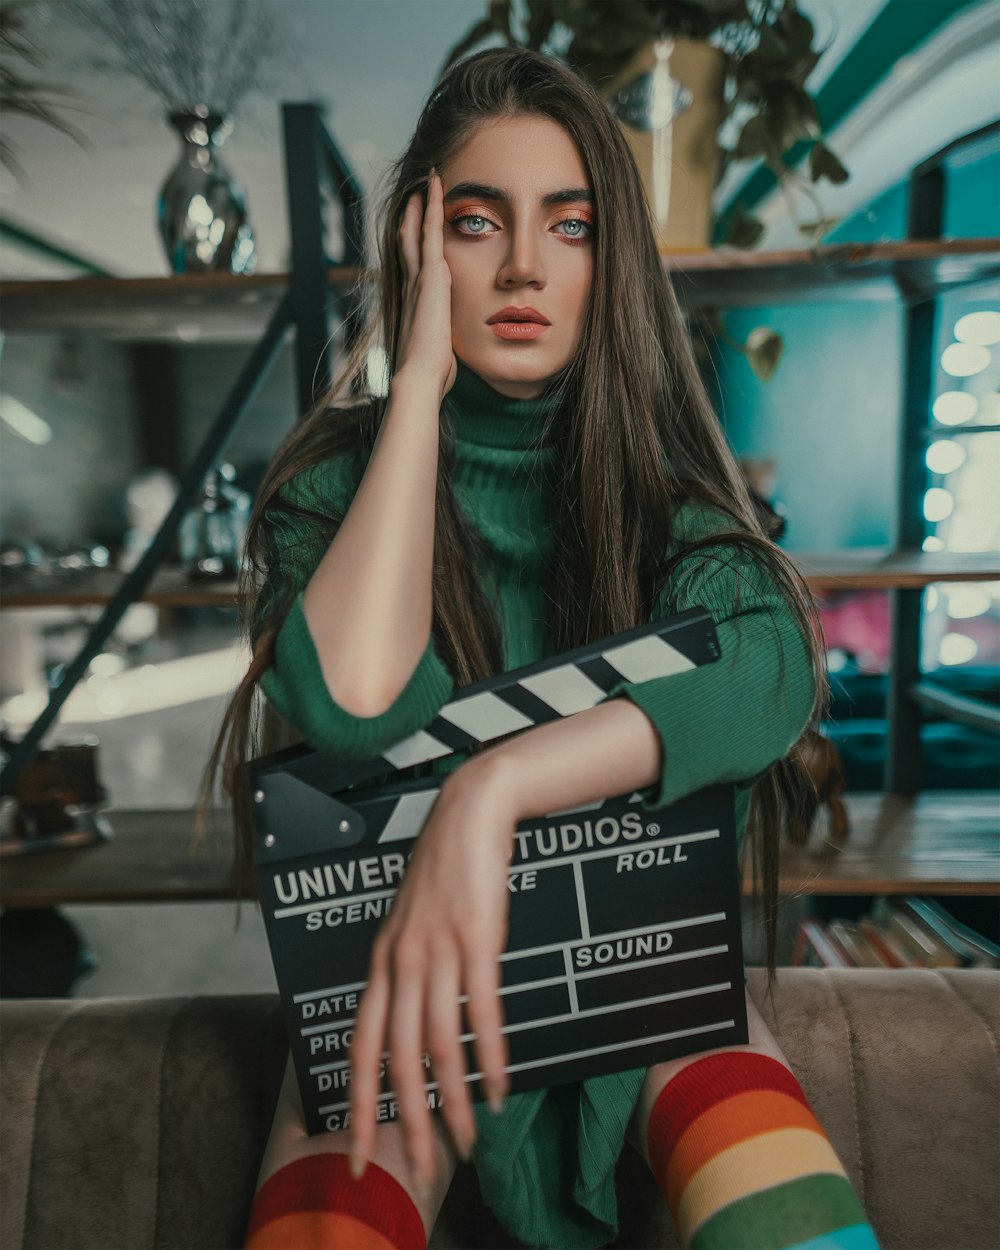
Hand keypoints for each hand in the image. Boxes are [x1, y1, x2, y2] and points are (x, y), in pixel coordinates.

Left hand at [348, 756, 513, 1185]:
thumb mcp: (411, 925)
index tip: (359, 1153)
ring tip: (468, 1140)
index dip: (358, 1104)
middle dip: (407, 1121)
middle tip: (422, 1168)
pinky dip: (491, 1053)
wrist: (468, 814)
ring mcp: (437, 950)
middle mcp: (400, 962)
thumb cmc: (444, 871)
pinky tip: (499, 1085)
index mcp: (380, 963)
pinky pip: (481, 1009)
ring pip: (438, 1043)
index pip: (360, 1048)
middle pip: (397, 1059)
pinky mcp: (477, 938)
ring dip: (453, 1099)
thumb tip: (418, 1025)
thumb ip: (407, 974)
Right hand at [394, 172, 456, 401]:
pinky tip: (436, 186)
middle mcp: (412, 286)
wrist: (420, 373)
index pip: (415, 268)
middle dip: (412, 220)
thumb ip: (441, 344)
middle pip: (409, 243)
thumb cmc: (431, 372)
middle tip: (415, 196)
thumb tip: (445, 358)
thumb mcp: (439, 353)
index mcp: (415, 304)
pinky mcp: (430, 273)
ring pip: (418, 231)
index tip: (418, 232)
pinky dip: (433, 206)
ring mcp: (419, 277)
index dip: (416, 249)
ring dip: (422, 206)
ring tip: (426, 183)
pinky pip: (432, 230)